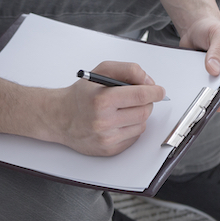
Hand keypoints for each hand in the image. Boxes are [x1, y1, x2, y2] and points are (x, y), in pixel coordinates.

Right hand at [46, 61, 166, 155]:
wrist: (59, 117)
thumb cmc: (81, 95)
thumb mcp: (102, 71)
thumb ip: (128, 70)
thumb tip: (149, 82)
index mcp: (102, 100)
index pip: (141, 95)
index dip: (155, 92)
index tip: (159, 91)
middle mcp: (103, 121)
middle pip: (144, 111)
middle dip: (146, 102)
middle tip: (138, 98)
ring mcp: (107, 138)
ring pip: (141, 125)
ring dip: (138, 115)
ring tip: (122, 109)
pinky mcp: (109, 150)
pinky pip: (134, 137)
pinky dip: (131, 128)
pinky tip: (118, 122)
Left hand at [178, 15, 219, 111]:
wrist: (197, 31)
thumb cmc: (212, 30)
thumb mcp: (219, 33)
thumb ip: (218, 50)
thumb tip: (214, 70)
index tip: (216, 94)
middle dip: (216, 96)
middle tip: (201, 98)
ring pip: (217, 98)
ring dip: (206, 96)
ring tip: (194, 92)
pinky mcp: (209, 86)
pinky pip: (204, 96)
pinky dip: (197, 94)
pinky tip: (189, 90)